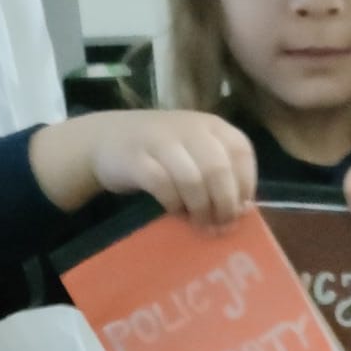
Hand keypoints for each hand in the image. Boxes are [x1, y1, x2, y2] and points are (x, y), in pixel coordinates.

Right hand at [30, 109, 256, 230]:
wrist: (106, 138)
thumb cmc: (162, 152)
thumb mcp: (196, 153)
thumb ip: (221, 174)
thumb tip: (243, 210)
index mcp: (211, 125)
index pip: (241, 152)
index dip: (245, 185)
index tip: (239, 210)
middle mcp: (189, 128)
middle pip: (219, 170)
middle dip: (224, 204)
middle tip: (220, 226)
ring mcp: (160, 141)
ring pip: (193, 180)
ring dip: (200, 209)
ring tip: (199, 223)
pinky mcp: (136, 158)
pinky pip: (163, 186)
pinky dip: (174, 204)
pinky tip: (174, 211)